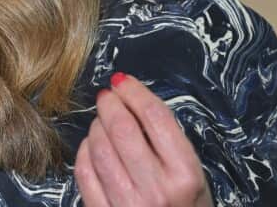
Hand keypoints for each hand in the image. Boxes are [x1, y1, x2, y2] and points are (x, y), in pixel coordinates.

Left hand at [74, 72, 212, 206]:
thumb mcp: (192, 176)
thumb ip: (167, 141)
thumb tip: (132, 100)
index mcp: (185, 176)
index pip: (155, 118)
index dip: (135, 92)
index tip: (123, 81)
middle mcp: (157, 190)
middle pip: (123, 129)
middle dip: (110, 104)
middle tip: (107, 97)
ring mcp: (128, 204)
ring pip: (100, 148)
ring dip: (97, 127)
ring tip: (102, 123)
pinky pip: (84, 172)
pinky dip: (84, 151)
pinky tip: (91, 145)